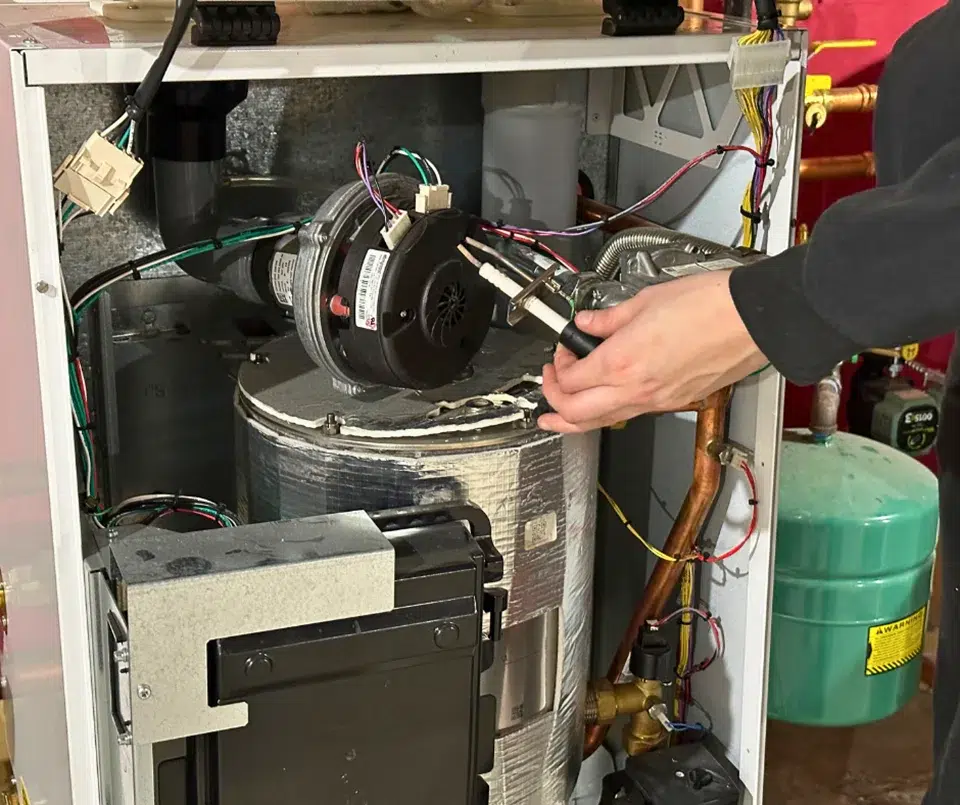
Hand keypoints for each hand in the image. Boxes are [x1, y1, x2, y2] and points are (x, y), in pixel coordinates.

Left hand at [538, 270, 767, 432]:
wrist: (749, 320)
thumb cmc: (707, 305)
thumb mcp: (644, 300)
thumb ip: (608, 318)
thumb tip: (587, 322)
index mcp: (620, 361)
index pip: (569, 380)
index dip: (555, 368)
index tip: (561, 351)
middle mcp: (634, 389)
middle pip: (576, 414)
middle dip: (552, 402)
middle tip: (548, 385)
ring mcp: (654, 401)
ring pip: (600, 423)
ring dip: (572, 421)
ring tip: (554, 419)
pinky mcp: (673, 403)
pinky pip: (628, 416)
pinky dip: (605, 414)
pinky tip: (602, 404)